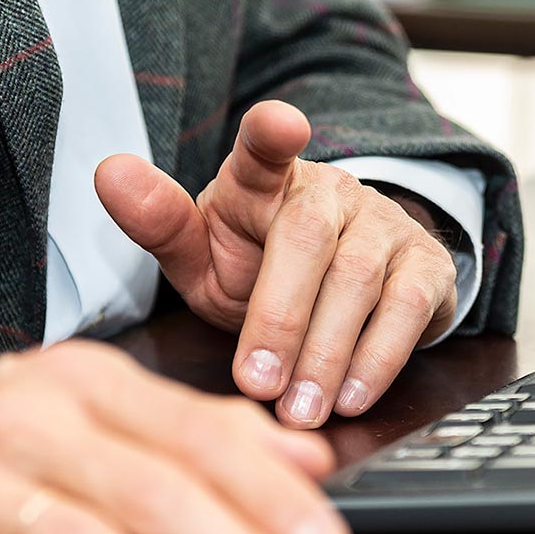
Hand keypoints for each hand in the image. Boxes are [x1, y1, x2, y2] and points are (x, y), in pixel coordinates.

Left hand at [95, 101, 458, 428]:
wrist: (342, 293)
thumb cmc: (259, 270)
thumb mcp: (204, 256)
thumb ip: (160, 225)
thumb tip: (109, 172)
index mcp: (264, 180)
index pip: (263, 148)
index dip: (271, 134)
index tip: (280, 124)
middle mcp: (330, 191)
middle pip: (306, 236)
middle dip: (279, 317)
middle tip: (257, 384)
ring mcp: (383, 223)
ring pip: (358, 278)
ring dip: (326, 352)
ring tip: (298, 409)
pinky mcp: (425, 263)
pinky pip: (408, 308)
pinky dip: (378, 358)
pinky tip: (350, 396)